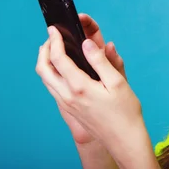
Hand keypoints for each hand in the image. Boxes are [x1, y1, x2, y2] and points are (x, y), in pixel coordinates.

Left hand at [36, 13, 127, 144]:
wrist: (123, 140)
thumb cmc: (125, 112)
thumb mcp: (117, 83)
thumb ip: (100, 61)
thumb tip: (86, 43)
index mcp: (79, 87)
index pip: (58, 58)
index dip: (54, 40)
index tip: (54, 29)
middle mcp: (67, 96)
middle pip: (43, 69)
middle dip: (44, 50)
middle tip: (51, 37)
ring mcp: (66, 104)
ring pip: (45, 80)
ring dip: (46, 62)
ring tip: (54, 49)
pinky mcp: (69, 110)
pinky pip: (52, 88)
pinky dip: (51, 73)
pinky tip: (63, 68)